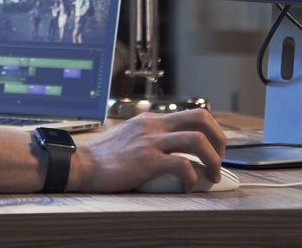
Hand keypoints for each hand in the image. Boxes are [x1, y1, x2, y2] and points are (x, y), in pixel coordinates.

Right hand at [68, 109, 225, 192]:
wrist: (81, 164)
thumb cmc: (105, 158)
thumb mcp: (132, 138)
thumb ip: (152, 139)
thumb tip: (176, 154)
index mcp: (151, 119)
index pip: (193, 114)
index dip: (212, 131)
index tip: (214, 148)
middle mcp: (154, 125)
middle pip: (202, 119)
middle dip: (219, 140)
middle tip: (219, 160)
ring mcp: (151, 141)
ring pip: (198, 140)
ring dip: (212, 160)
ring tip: (211, 175)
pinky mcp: (147, 160)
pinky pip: (182, 165)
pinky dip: (192, 178)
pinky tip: (187, 187)